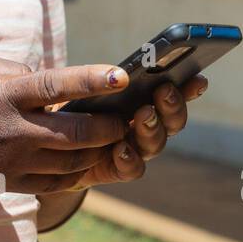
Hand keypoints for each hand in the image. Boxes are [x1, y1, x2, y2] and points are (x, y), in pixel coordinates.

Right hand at [0, 53, 132, 194]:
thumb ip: (19, 68)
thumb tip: (56, 81)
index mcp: (3, 96)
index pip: (56, 86)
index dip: (92, 80)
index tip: (121, 75)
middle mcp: (12, 131)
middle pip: (75, 134)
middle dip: (109, 127)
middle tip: (127, 117)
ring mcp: (12, 162)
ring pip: (73, 162)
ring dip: (100, 151)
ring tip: (115, 137)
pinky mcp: (10, 182)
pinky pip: (57, 183)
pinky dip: (80, 172)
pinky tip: (91, 160)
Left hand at [55, 75, 209, 190]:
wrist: (45, 142)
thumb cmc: (68, 105)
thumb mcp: (82, 87)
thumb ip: (103, 83)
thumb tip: (117, 73)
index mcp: (142, 100)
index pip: (173, 93)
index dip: (189, 88)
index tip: (197, 78)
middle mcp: (143, 126)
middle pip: (171, 120)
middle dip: (173, 106)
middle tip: (163, 91)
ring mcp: (132, 148)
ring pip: (155, 143)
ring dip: (152, 128)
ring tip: (142, 113)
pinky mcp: (114, 169)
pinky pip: (131, 169)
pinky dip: (130, 159)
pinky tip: (120, 147)